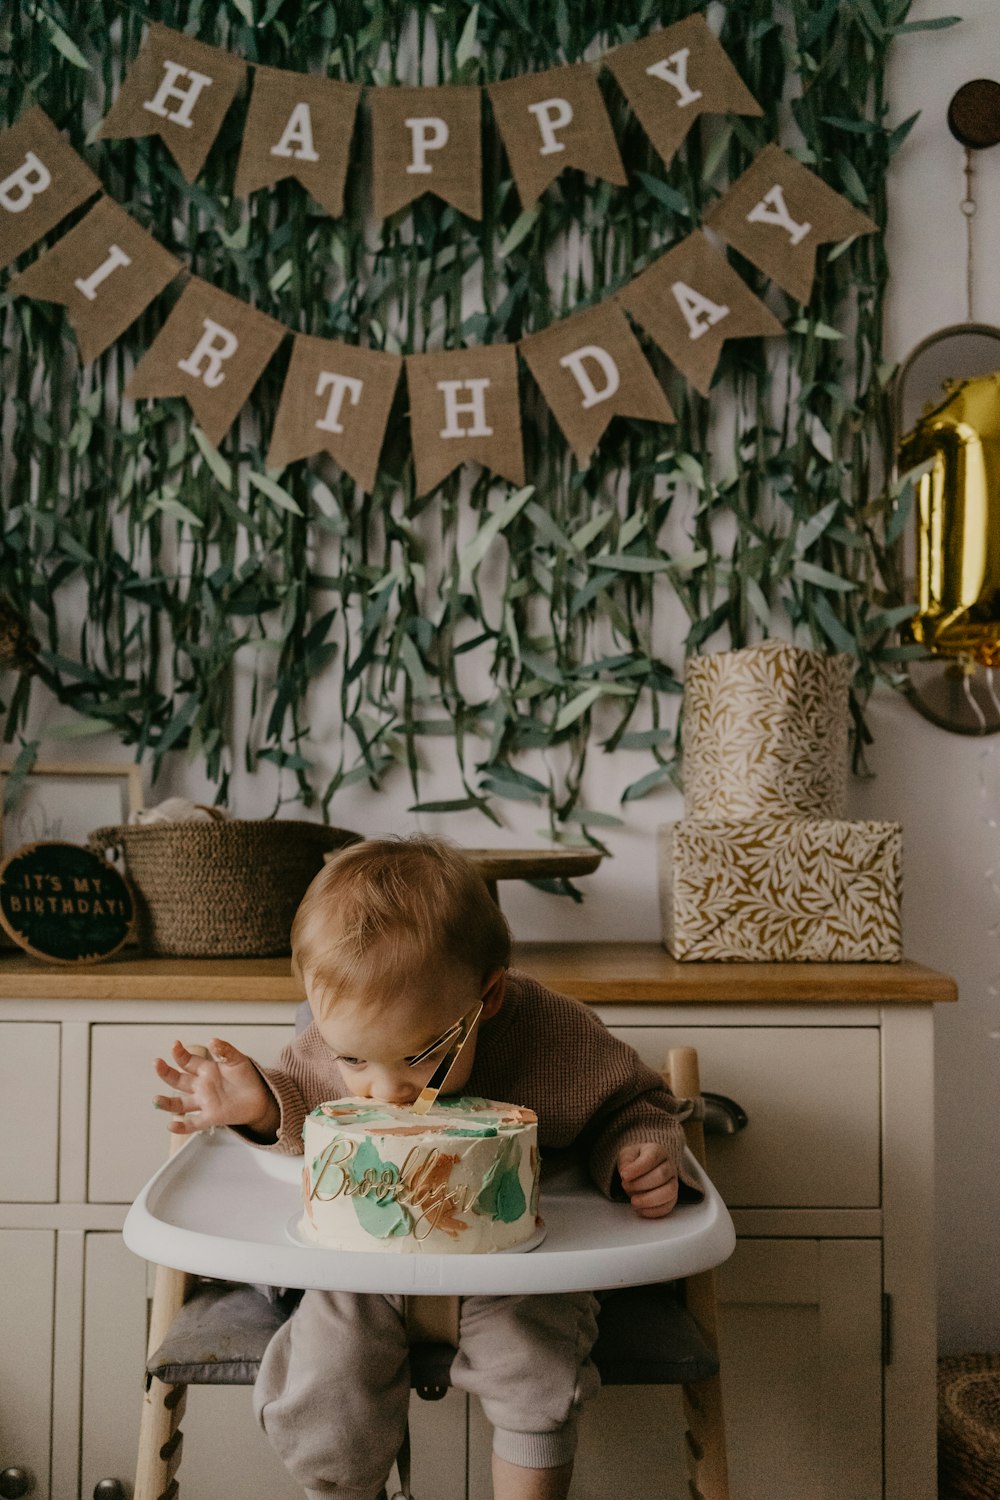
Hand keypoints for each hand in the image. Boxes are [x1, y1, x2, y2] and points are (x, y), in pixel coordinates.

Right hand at [153, 1038, 278, 1137]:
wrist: (259, 1097)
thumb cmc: (247, 1078)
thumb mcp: (237, 1060)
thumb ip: (225, 1051)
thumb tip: (213, 1040)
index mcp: (206, 1070)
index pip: (187, 1061)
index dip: (179, 1053)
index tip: (175, 1045)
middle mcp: (201, 1086)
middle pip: (178, 1080)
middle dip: (165, 1072)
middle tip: (157, 1064)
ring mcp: (204, 1102)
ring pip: (179, 1104)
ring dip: (166, 1103)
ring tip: (156, 1100)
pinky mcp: (211, 1117)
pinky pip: (193, 1123)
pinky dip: (182, 1126)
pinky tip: (171, 1126)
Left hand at [617, 1142, 678, 1218]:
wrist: (641, 1168)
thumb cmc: (634, 1160)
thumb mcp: (626, 1155)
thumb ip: (625, 1162)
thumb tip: (626, 1174)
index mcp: (658, 1151)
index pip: (652, 1158)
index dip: (638, 1168)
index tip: (623, 1176)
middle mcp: (669, 1166)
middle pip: (661, 1175)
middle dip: (640, 1184)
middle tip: (625, 1186)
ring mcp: (673, 1182)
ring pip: (669, 1192)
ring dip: (649, 1200)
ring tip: (633, 1202)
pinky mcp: (672, 1198)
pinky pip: (668, 1207)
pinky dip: (653, 1211)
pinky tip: (640, 1209)